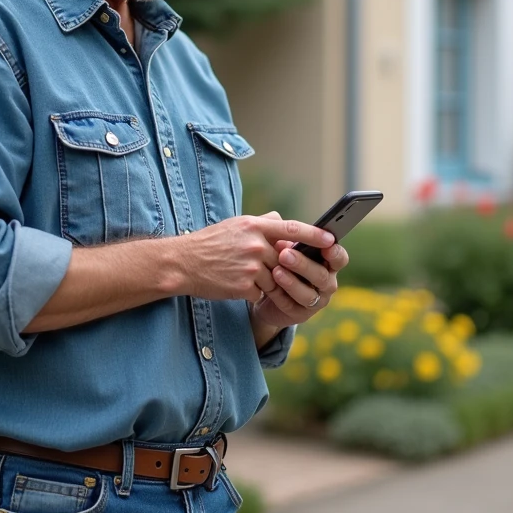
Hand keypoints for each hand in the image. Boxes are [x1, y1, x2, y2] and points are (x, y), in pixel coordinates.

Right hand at [178, 213, 334, 304]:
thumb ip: (261, 223)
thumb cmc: (210, 243)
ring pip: (275, 279)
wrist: (182, 263)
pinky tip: (237, 286)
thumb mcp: (236, 224)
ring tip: (248, 277)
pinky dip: (254, 293)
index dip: (314, 235)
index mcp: (254, 226)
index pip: (292, 229)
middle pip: (285, 260)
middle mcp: (255, 245)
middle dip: (284, 267)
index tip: (331, 239)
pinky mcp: (243, 286)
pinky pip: (261, 293)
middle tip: (276, 270)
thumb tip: (281, 219)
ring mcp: (250, 267)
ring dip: (268, 282)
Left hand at [251, 235, 348, 329]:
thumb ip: (288, 245)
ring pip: (308, 294)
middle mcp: (327, 284)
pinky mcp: (300, 315)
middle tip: (285, 254)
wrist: (268, 293)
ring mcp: (316, 301)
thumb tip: (282, 241)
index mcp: (328, 264)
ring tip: (276, 271)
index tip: (325, 245)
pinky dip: (280, 295)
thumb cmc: (283, 265)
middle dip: (303, 265)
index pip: (340, 258)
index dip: (334, 253)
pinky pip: (291, 306)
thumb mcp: (286, 251)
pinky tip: (269, 285)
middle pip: (321, 276)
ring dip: (292, 282)